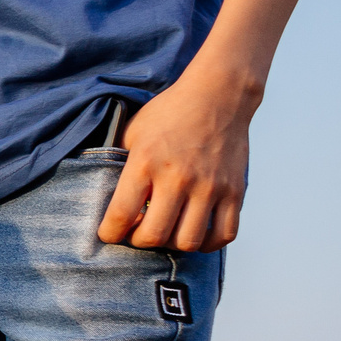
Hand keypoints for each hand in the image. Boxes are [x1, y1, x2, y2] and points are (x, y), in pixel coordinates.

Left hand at [98, 77, 254, 252]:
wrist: (218, 96)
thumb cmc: (169, 113)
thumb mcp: (132, 132)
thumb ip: (119, 163)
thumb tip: (105, 196)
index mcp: (145, 162)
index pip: (121, 215)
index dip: (110, 233)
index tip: (109, 233)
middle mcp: (178, 178)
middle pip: (154, 236)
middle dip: (139, 241)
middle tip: (138, 232)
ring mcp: (210, 186)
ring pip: (188, 241)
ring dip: (172, 244)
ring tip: (167, 230)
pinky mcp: (235, 191)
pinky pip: (224, 235)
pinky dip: (207, 243)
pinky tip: (195, 232)